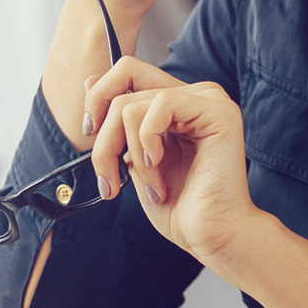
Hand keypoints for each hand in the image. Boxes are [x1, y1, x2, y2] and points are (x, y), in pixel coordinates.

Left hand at [84, 57, 253, 265]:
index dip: (98, 98)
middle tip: (110, 176)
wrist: (211, 235)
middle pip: (122, 87)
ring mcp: (208, 100)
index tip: (90, 134)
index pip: (127, 72)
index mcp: (176, 104)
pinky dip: (148, 144)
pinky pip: (161, 105)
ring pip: (132, 104)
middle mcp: (193, 95)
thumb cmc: (181, 207)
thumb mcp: (134, 159)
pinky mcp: (218, 111)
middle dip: (104, 139)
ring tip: (151, 184)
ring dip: (129, 154)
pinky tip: (161, 168)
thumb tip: (89, 82)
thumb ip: (118, 123)